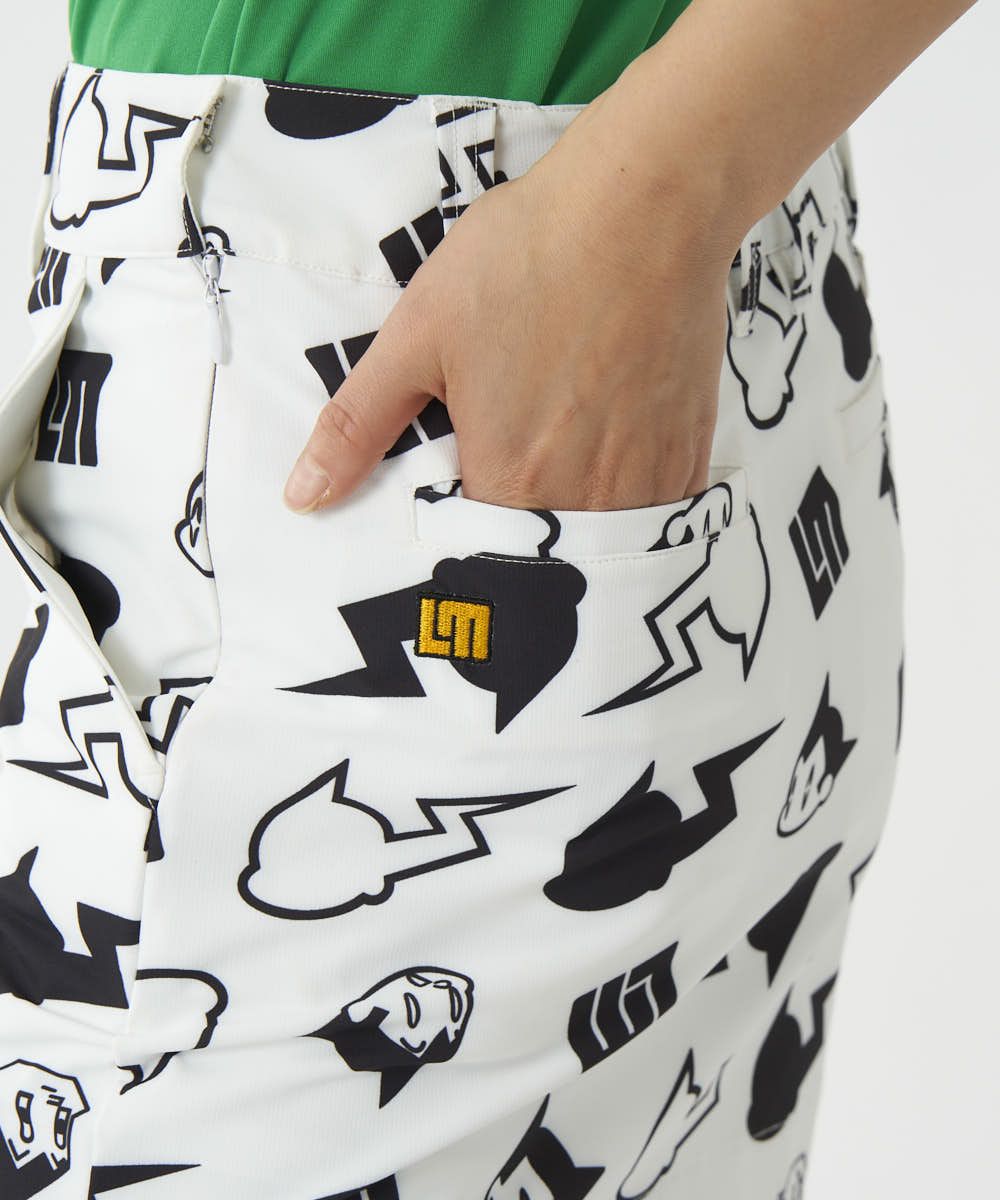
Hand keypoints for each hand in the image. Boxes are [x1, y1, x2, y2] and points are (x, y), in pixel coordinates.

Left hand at [282, 99, 738, 514]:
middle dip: (518, 532)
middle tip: (513, 466)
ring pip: (600, 540)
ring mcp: (644, 481)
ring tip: (560, 458)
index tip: (459, 498)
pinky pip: (654, 512)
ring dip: (574, 521)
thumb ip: (357, 427)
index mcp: (507, 483)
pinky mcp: (688, 453)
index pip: (475, 556)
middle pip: (541, 556)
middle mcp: (582, 501)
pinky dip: (625, 499)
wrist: (645, 205)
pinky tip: (608, 449)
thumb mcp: (417, 337)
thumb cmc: (523, 262)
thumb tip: (302, 498)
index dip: (461, 537)